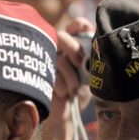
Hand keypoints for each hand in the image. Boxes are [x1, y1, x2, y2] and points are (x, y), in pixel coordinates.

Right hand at [39, 17, 93, 139]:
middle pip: (61, 35)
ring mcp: (47, 62)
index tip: (86, 29)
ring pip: (57, 56)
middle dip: (72, 48)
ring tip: (75, 88)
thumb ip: (92, 58)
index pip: (74, 26)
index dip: (79, 24)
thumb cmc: (80, 93)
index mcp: (72, 47)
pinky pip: (51, 73)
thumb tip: (98, 44)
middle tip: (80, 62)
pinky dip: (61, 84)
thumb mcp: (91, 74)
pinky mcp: (41, 75)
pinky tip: (65, 94)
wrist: (66, 115)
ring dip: (69, 73)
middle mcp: (58, 51)